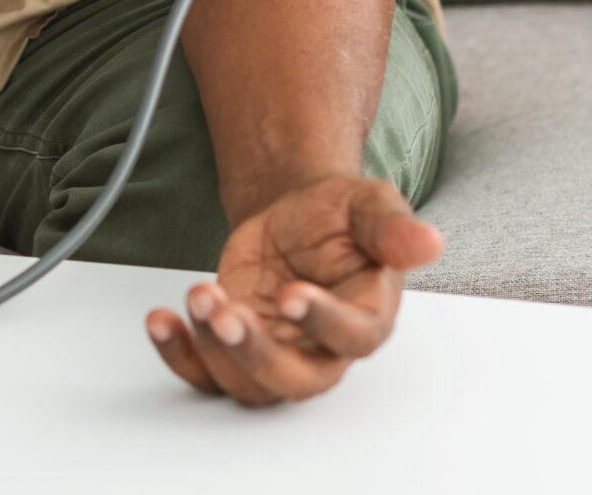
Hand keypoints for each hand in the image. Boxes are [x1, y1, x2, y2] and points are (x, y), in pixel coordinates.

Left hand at [144, 174, 442, 405]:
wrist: (295, 212)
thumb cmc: (339, 216)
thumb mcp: (369, 206)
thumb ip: (392, 228)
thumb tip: (428, 241)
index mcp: (365, 317)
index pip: (352, 338)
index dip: (322, 323)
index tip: (292, 293)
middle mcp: (320, 348)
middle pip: (294, 380)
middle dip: (256, 353)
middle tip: (225, 311)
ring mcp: (275, 352)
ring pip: (248, 384)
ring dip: (214, 348)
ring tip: (199, 294)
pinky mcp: (235, 346)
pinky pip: (206, 374)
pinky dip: (180, 355)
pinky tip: (162, 321)